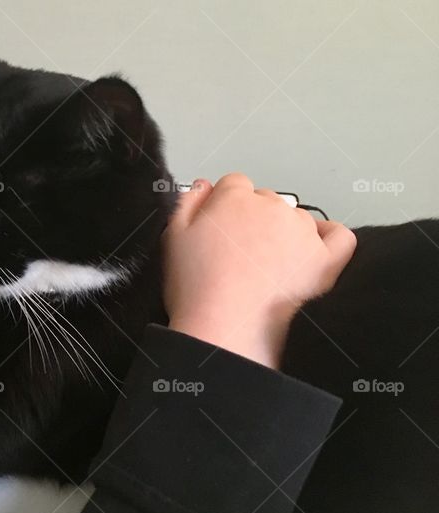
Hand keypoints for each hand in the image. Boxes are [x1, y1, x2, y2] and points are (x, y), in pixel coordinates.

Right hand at [162, 173, 355, 368]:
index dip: (225, 206)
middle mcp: (272, 207)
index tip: (220, 228)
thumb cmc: (197, 288)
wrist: (225, 327)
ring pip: (298, 217)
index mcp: (234, 198)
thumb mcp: (173, 237)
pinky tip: (313, 247)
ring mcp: (302, 232)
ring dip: (285, 232)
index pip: (235, 184)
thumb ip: (188, 203)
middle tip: (239, 252)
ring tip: (266, 265)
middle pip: (266, 200)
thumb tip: (204, 186)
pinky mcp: (324, 260)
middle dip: (254, 219)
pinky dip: (329, 237)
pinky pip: (339, 236)